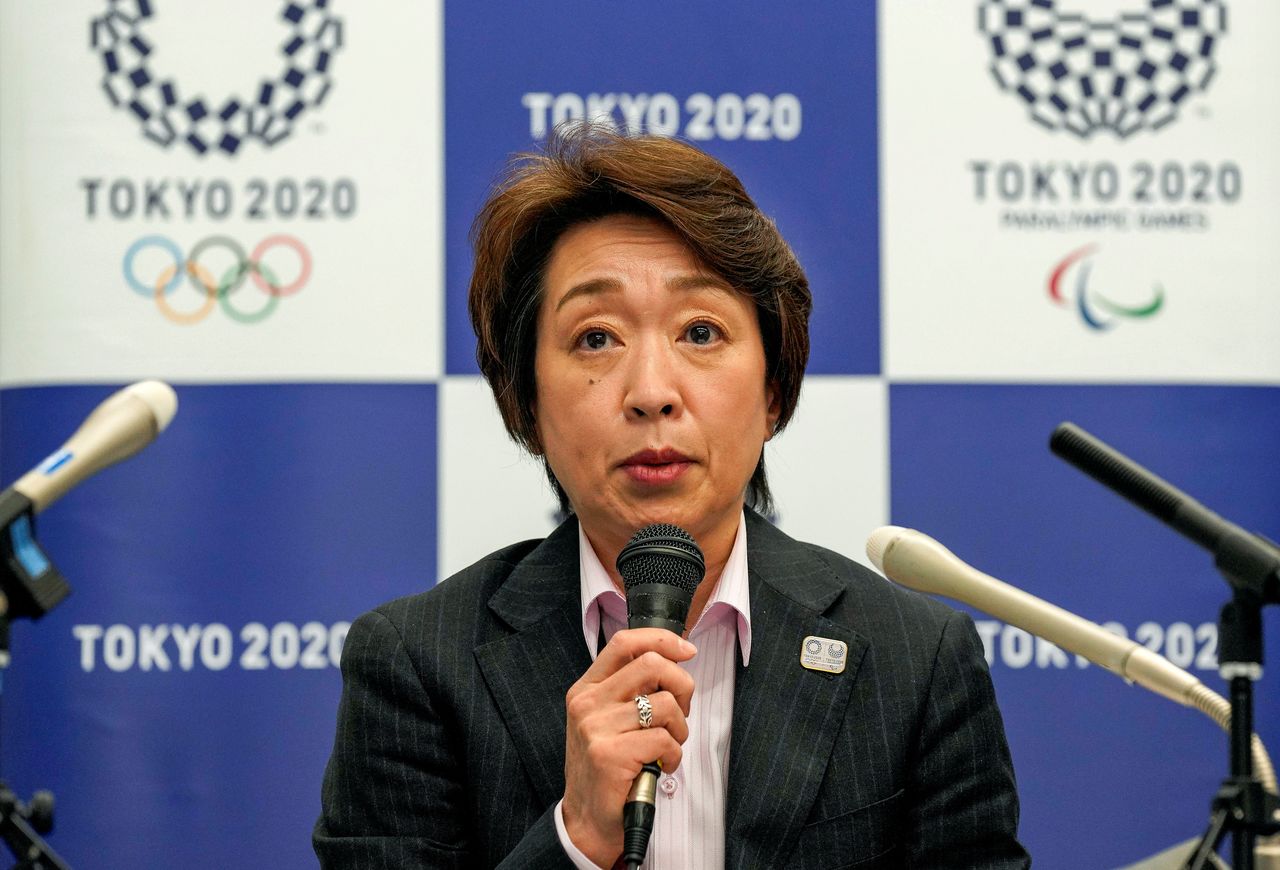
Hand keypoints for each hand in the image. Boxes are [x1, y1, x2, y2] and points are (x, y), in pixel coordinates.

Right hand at [561, 628, 696, 866]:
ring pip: (664, 705)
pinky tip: (663, 765)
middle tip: (682, 711)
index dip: (662, 639)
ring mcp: (595, 728)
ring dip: (680, 728)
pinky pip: (664, 739)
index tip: (687, 650)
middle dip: (682, 685)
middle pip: (651, 664)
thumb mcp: (609, 721)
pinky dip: (675, 755)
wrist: (588, 821)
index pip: (624, 642)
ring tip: (669, 746)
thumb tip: (674, 660)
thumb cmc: (608, 769)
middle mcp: (587, 703)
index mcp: (586, 689)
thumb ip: (631, 691)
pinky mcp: (609, 754)